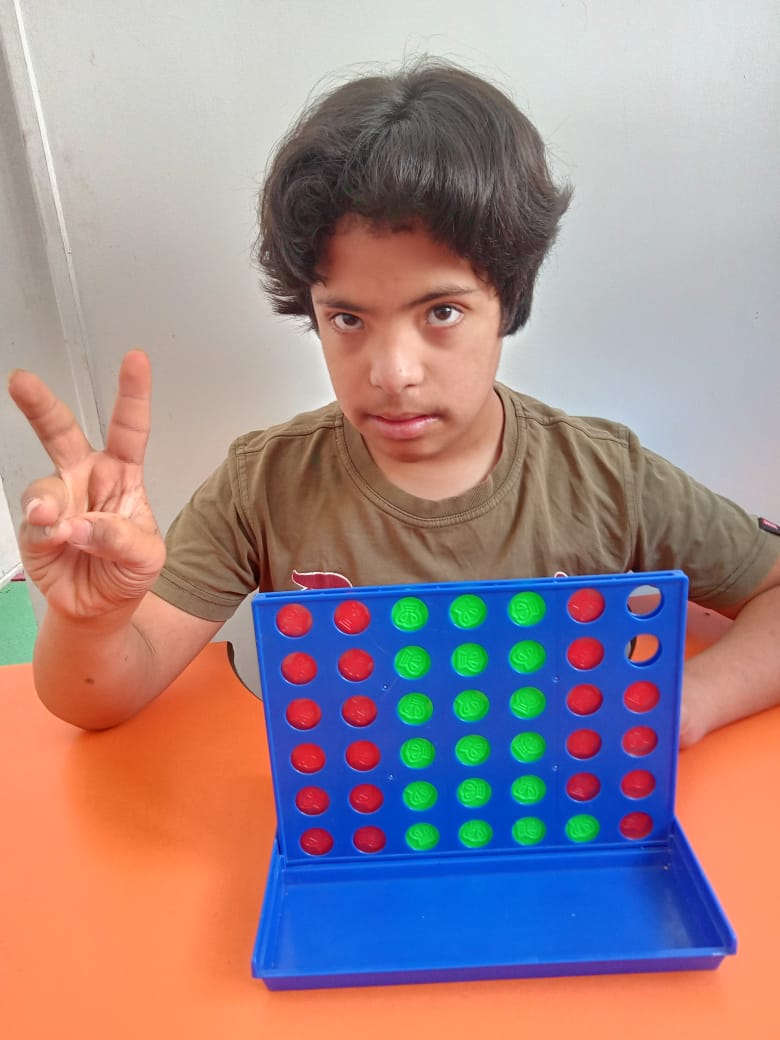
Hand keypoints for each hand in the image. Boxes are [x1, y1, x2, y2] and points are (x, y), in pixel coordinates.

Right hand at [8, 350, 165, 620]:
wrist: (100, 607)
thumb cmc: (128, 571)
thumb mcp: (147, 556)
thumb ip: (122, 537)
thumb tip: (80, 523)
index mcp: (123, 474)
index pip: (130, 428)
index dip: (132, 393)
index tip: (135, 359)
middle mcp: (86, 478)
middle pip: (61, 431)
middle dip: (40, 404)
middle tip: (22, 382)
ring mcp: (58, 500)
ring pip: (44, 485)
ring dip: (52, 506)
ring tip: (66, 529)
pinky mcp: (36, 526)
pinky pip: (34, 520)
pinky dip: (47, 532)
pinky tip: (59, 539)